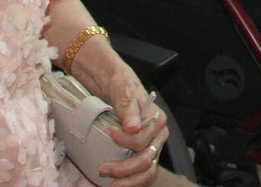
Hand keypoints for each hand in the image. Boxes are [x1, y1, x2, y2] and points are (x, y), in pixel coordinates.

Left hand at [71, 44, 168, 186]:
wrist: (111, 82)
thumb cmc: (120, 84)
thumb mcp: (123, 90)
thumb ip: (129, 109)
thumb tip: (133, 127)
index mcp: (157, 120)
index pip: (143, 141)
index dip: (124, 142)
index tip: (108, 132)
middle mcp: (156, 136)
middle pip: (147, 160)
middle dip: (125, 169)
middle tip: (103, 169)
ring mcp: (149, 147)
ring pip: (146, 172)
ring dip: (128, 181)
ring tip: (110, 184)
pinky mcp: (139, 154)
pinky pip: (140, 174)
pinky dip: (129, 182)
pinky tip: (116, 184)